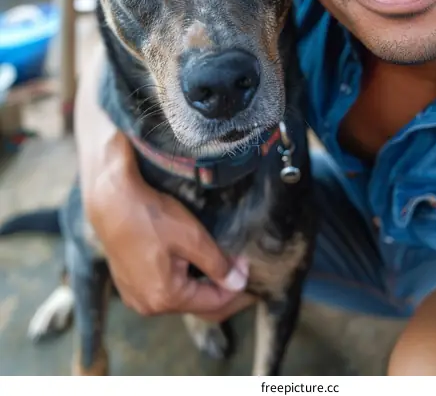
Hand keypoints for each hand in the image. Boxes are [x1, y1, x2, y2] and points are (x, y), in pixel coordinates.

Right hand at [86, 140, 254, 320]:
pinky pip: (164, 290)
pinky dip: (183, 282)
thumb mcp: (192, 237)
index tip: (252, 272)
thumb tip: (239, 283)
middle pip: (196, 305)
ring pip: (180, 299)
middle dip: (222, 292)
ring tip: (224, 267)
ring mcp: (136, 296)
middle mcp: (148, 306)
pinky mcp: (129, 284)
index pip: (214, 303)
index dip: (237, 290)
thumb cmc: (150, 216)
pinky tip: (195, 265)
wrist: (111, 201)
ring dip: (203, 286)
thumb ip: (217, 264)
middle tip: (243, 273)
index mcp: (165, 297)